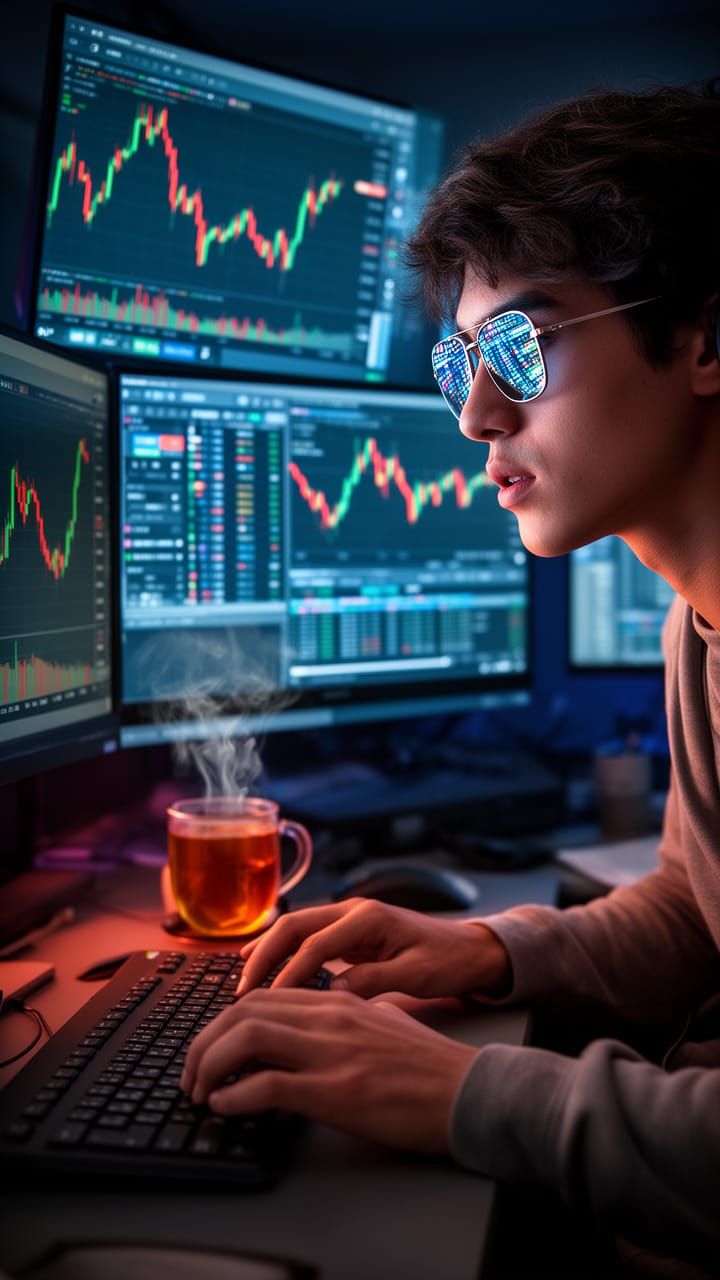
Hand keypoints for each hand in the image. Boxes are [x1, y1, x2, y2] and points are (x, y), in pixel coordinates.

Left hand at [180, 987, 478, 1152]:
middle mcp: (329, 1016)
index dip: (224, 1019)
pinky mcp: (336, 1091)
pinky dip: (234, 1097)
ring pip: (244, 1038)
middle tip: (191, 1072)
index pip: (262, 996)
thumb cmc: (427, 1067)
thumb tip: (308, 1037)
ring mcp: (331, 1051)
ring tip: (199, 1091)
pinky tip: (226, 1107)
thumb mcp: (379, 1025)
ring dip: (208, 1065)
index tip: (210, 1044)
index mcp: (338, 1001)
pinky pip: (266, 1086)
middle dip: (204, 1042)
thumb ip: (342, 1021)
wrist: (468, 1090)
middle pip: (243, 1011)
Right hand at [237, 898, 510, 1000]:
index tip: (269, 1000)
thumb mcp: (416, 975)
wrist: (473, 949)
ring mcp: (350, 920)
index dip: (289, 973)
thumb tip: (334, 993)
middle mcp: (354, 911)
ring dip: (268, 952)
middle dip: (264, 956)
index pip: (316, 944)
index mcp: (369, 917)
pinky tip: (268, 971)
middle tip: (242, 990)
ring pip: (296, 930)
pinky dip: (284, 954)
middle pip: (294, 926)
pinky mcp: (351, 934)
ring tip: (242, 980)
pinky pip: (308, 941)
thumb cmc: (449, 960)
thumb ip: (374, 981)